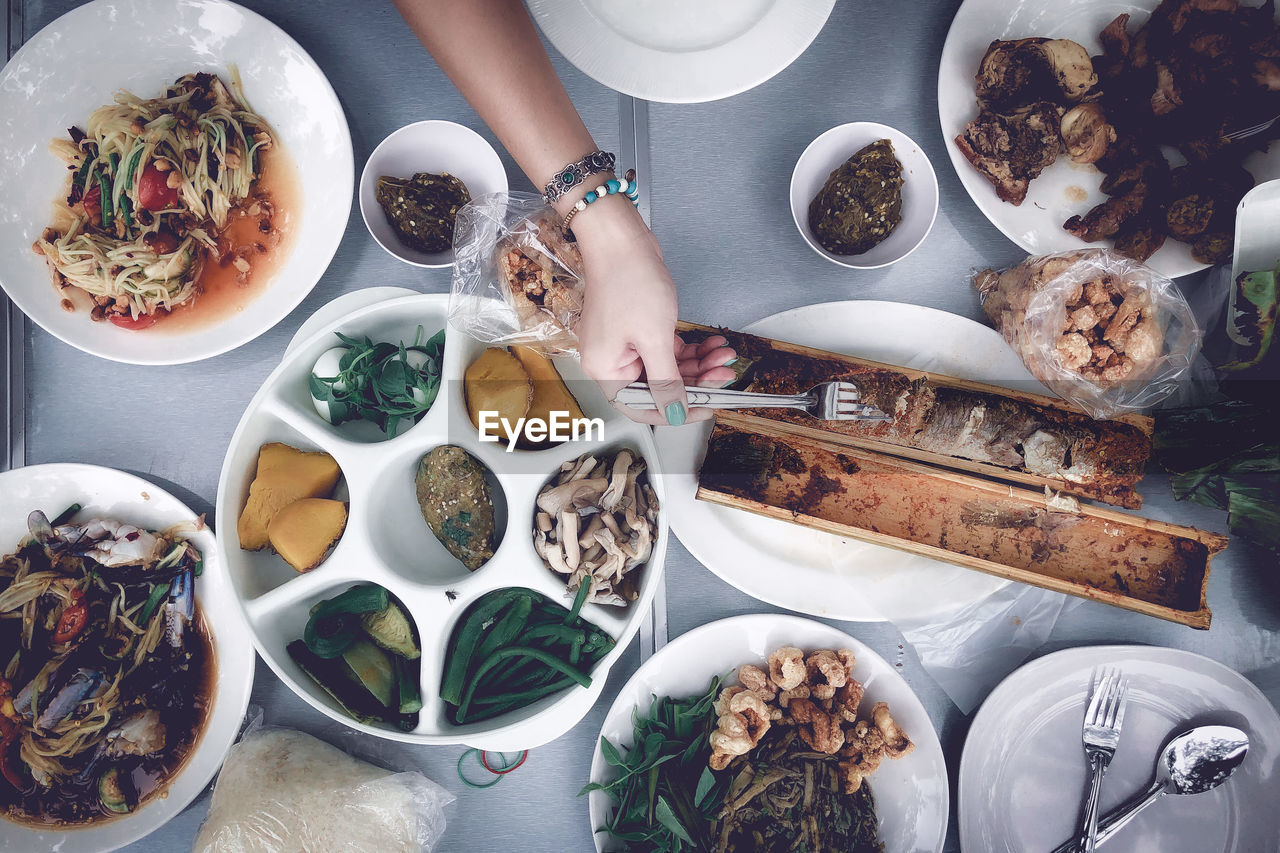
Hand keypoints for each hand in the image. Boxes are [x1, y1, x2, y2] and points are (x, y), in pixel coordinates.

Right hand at [571, 196, 734, 424]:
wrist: (621, 240)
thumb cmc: (628, 282)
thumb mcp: (654, 339)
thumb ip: (666, 381)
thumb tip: (674, 413)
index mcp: (606, 370)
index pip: (641, 408)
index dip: (674, 413)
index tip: (705, 409)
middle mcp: (613, 361)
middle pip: (659, 386)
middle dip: (695, 381)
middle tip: (724, 374)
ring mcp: (626, 344)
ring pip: (668, 367)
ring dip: (698, 363)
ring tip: (724, 354)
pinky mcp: (638, 329)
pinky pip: (667, 349)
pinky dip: (690, 348)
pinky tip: (712, 342)